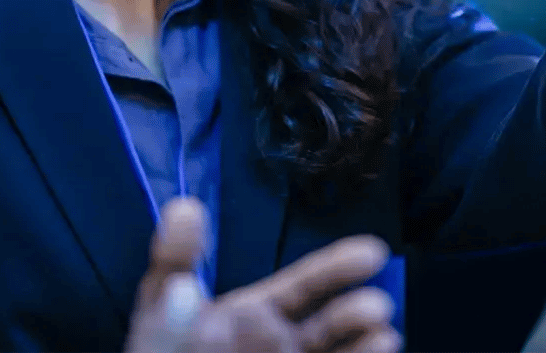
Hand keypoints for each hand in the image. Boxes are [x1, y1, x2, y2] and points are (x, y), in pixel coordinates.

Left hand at [125, 197, 400, 352]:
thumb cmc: (161, 351)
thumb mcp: (159, 308)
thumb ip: (175, 266)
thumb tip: (185, 208)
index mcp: (254, 315)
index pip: (303, 287)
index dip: (337, 268)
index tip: (373, 251)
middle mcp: (278, 345)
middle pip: (329, 327)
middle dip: (355, 314)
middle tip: (379, 306)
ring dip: (361, 348)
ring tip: (386, 339)